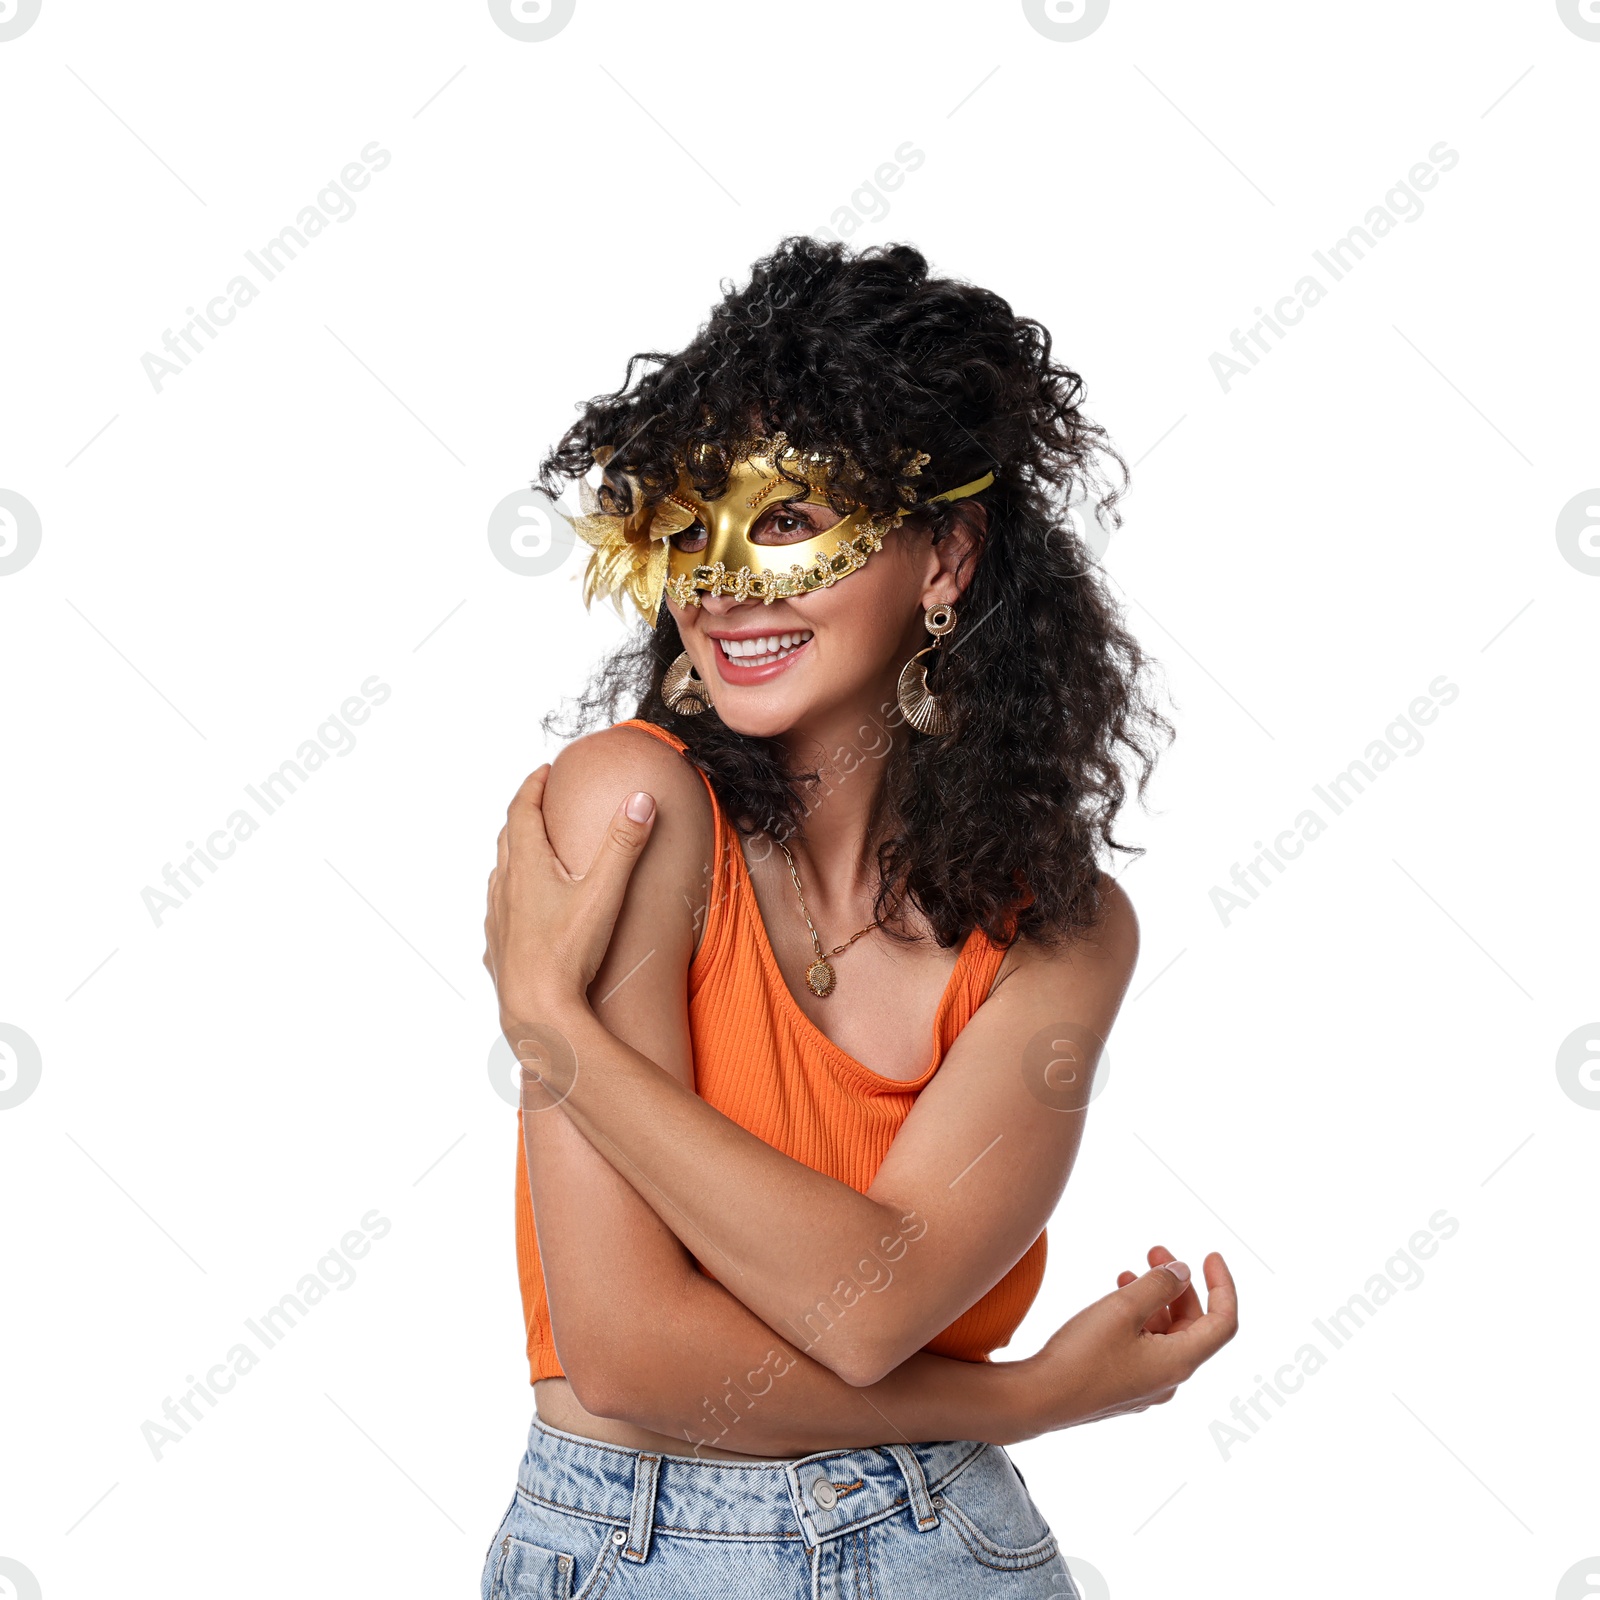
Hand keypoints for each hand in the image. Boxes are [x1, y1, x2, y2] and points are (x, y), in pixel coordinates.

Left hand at [482, 764, 657, 1038]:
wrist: (536, 1009)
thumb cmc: (568, 953)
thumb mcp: (605, 892)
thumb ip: (624, 843)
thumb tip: (641, 798)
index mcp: (528, 866)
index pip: (523, 810)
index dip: (533, 786)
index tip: (545, 771)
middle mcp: (506, 887)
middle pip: (508, 838)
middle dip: (524, 814)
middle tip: (539, 800)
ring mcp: (498, 918)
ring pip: (500, 874)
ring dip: (513, 854)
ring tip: (531, 851)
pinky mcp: (498, 947)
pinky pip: (498, 911)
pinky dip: (509, 895)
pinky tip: (521, 910)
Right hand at [1023, 1246, 1236, 1432]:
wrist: (1038, 1400)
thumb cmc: (1081, 1355)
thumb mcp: (1123, 1308)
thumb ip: (1158, 1285)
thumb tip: (1183, 1273)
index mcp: (1178, 1362)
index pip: (1222, 1322)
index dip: (1222, 1286)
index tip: (1209, 1255)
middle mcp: (1169, 1379)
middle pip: (1192, 1326)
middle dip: (1177, 1285)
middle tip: (1154, 1251)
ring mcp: (1146, 1387)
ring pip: (1165, 1336)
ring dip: (1154, 1300)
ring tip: (1126, 1273)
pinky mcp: (1123, 1388)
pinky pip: (1145, 1348)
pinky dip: (1138, 1319)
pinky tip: (1114, 1303)